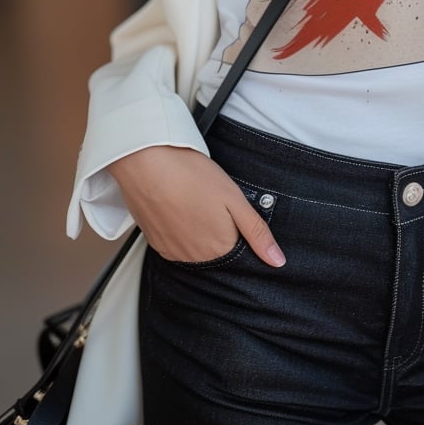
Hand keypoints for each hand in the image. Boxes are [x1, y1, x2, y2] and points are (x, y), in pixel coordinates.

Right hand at [108, 145, 285, 266]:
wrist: (145, 163)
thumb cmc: (190, 175)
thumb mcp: (235, 199)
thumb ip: (256, 232)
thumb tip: (277, 261)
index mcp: (219, 248)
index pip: (239, 249)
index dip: (237, 226)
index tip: (229, 208)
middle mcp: (195, 257)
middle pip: (217, 249)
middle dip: (218, 227)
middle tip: (210, 199)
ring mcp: (172, 252)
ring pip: (196, 246)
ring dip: (198, 228)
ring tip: (193, 199)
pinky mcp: (155, 243)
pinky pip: (176, 242)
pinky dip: (180, 227)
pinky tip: (179, 205)